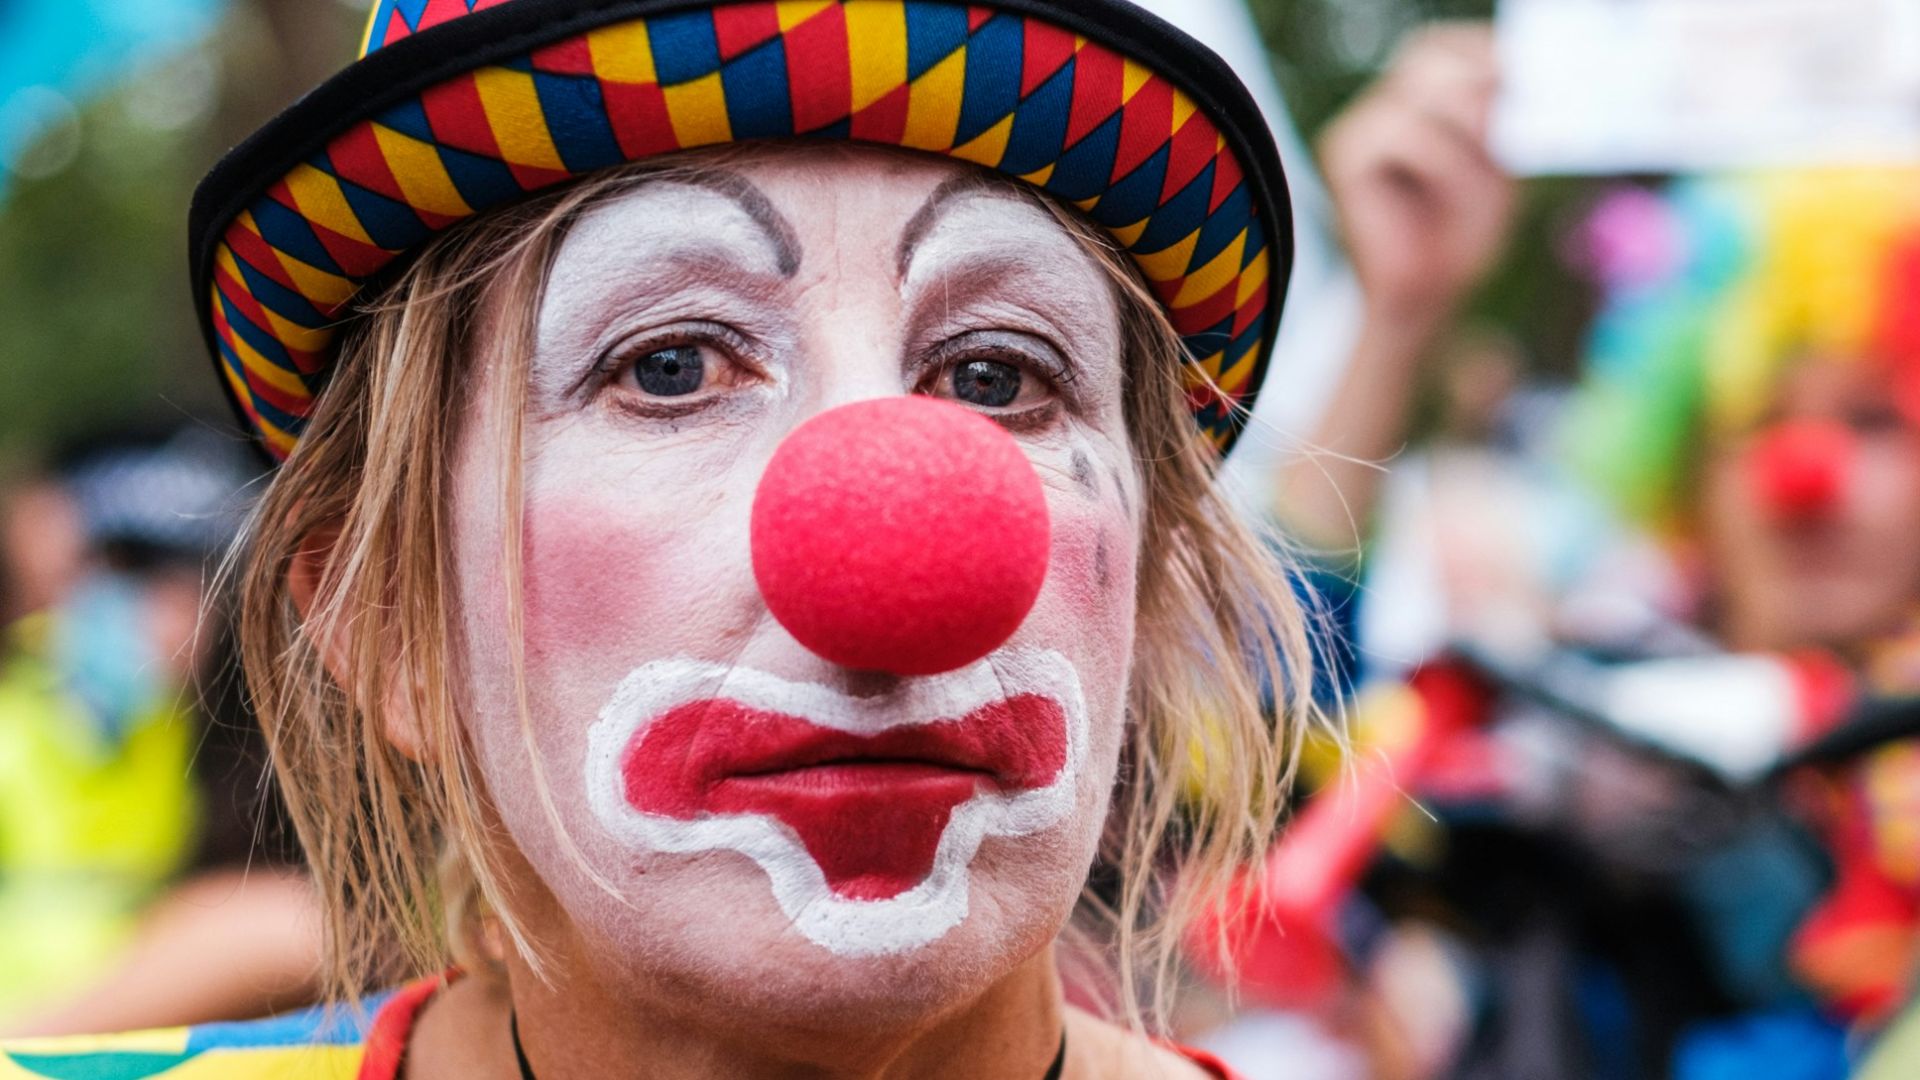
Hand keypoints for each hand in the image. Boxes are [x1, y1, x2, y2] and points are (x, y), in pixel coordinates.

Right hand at [1320, 24, 1516, 330]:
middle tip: (1507, 124)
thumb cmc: (1460, 236)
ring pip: (1424, 95)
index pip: (1445, 46)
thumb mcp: (1496, 165)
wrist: (1421, 301)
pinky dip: (1441, 163)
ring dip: (1467, 139)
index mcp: (1417, 102)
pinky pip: (1404, 133)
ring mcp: (1359, 127)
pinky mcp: (1344, 155)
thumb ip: (1500, 117)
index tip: (1523, 76)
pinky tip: (1440, 200)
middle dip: (1478, 82)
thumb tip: (1510, 71)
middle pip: (1427, 54)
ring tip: (1479, 189)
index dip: (1483, 50)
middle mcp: (1383, 105)